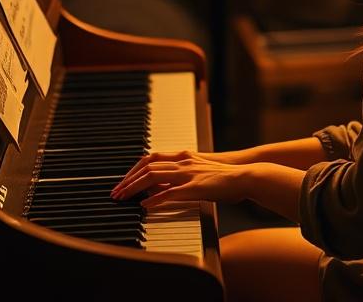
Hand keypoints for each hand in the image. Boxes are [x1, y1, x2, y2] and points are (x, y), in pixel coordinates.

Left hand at [111, 150, 251, 207]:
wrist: (246, 174)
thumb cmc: (225, 176)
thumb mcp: (199, 172)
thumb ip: (180, 176)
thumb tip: (162, 188)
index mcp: (184, 156)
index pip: (150, 158)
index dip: (134, 170)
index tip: (123, 181)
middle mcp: (183, 161)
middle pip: (147, 166)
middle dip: (128, 179)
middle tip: (116, 192)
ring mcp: (188, 173)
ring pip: (153, 176)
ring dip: (134, 187)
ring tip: (123, 198)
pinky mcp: (195, 187)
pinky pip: (169, 192)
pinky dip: (154, 199)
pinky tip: (144, 206)